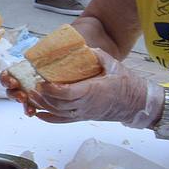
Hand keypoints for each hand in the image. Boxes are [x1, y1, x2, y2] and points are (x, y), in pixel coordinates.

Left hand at [30, 50, 164, 127]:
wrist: (137, 102)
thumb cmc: (126, 83)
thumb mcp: (113, 64)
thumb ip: (97, 55)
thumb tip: (82, 47)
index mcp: (93, 91)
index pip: (68, 94)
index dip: (52, 89)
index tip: (42, 81)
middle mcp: (87, 105)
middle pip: (59, 104)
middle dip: (43, 96)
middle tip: (32, 86)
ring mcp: (84, 113)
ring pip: (59, 113)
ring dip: (43, 105)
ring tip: (31, 95)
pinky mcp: (83, 117)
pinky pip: (63, 121)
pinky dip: (49, 118)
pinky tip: (38, 113)